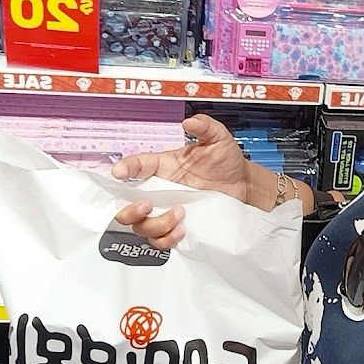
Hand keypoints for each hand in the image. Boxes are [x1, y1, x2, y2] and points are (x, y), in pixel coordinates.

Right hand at [111, 114, 251, 248]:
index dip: (124, 169)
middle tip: (147, 205)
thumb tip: (190, 121)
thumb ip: (205, 126)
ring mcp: (165, 211)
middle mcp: (159, 191)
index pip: (135, 166)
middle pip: (126, 205)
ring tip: (180, 214)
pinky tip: (182, 230)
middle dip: (130, 209)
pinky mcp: (176, 228)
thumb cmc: (225, 161)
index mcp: (162, 167)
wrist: (243, 185)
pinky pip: (159, 242)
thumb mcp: (218, 139)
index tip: (119, 172)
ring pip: (141, 227)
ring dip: (156, 224)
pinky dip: (166, 239)